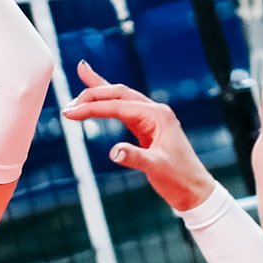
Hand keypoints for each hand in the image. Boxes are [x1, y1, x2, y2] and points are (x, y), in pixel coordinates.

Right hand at [63, 61, 216, 211]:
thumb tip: (114, 152)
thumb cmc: (178, 178)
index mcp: (157, 116)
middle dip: (93, 94)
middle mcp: (154, 112)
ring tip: (83, 73)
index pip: (118, 106)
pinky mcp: (148, 128)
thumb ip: (134, 158)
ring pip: (121, 97)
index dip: (92, 108)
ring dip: (101, 89)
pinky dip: (109, 102)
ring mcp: (151, 118)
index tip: (70, 113)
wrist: (193, 190)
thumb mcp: (156, 168)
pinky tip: (100, 99)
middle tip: (69, 104)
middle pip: (119, 93)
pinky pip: (124, 109)